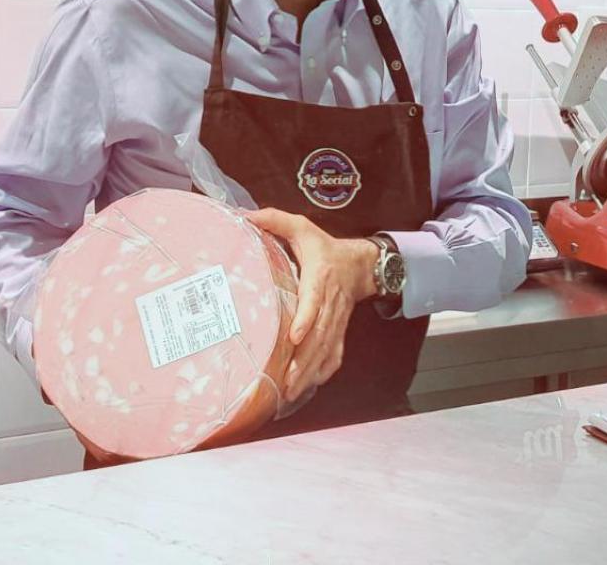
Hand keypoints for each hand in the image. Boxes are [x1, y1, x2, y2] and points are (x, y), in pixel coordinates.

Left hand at [245, 208, 378, 401]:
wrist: (360, 264)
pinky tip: (310, 386)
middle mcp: (330, 302)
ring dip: (310, 372)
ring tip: (292, 391)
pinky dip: (325, 371)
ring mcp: (337, 319)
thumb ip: (275, 220)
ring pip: (326, 349)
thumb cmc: (324, 248)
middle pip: (320, 335)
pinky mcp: (340, 330)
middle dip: (304, 360)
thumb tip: (246, 216)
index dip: (306, 320)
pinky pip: (335, 354)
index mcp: (319, 277)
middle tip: (287, 381)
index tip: (295, 337)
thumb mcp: (302, 227)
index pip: (314, 301)